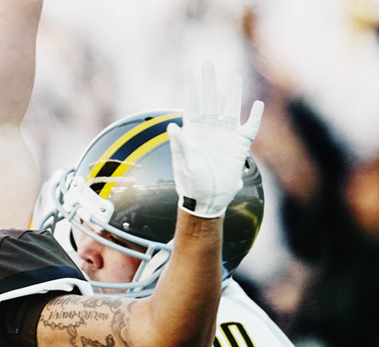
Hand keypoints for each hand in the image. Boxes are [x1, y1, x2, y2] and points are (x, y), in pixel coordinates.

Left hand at [166, 60, 262, 217]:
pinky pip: (250, 127)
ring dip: (232, 92)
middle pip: (210, 99)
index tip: (189, 69)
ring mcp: (225, 136)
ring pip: (231, 108)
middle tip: (208, 63)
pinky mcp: (240, 146)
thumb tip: (172, 127)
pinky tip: (258, 105)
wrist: (208, 200)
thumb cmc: (192, 184)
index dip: (191, 86)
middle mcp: (210, 129)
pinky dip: (255, 116)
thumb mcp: (184, 164)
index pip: (193, 103)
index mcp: (194, 131)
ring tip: (233, 77)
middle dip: (209, 81)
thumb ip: (179, 145)